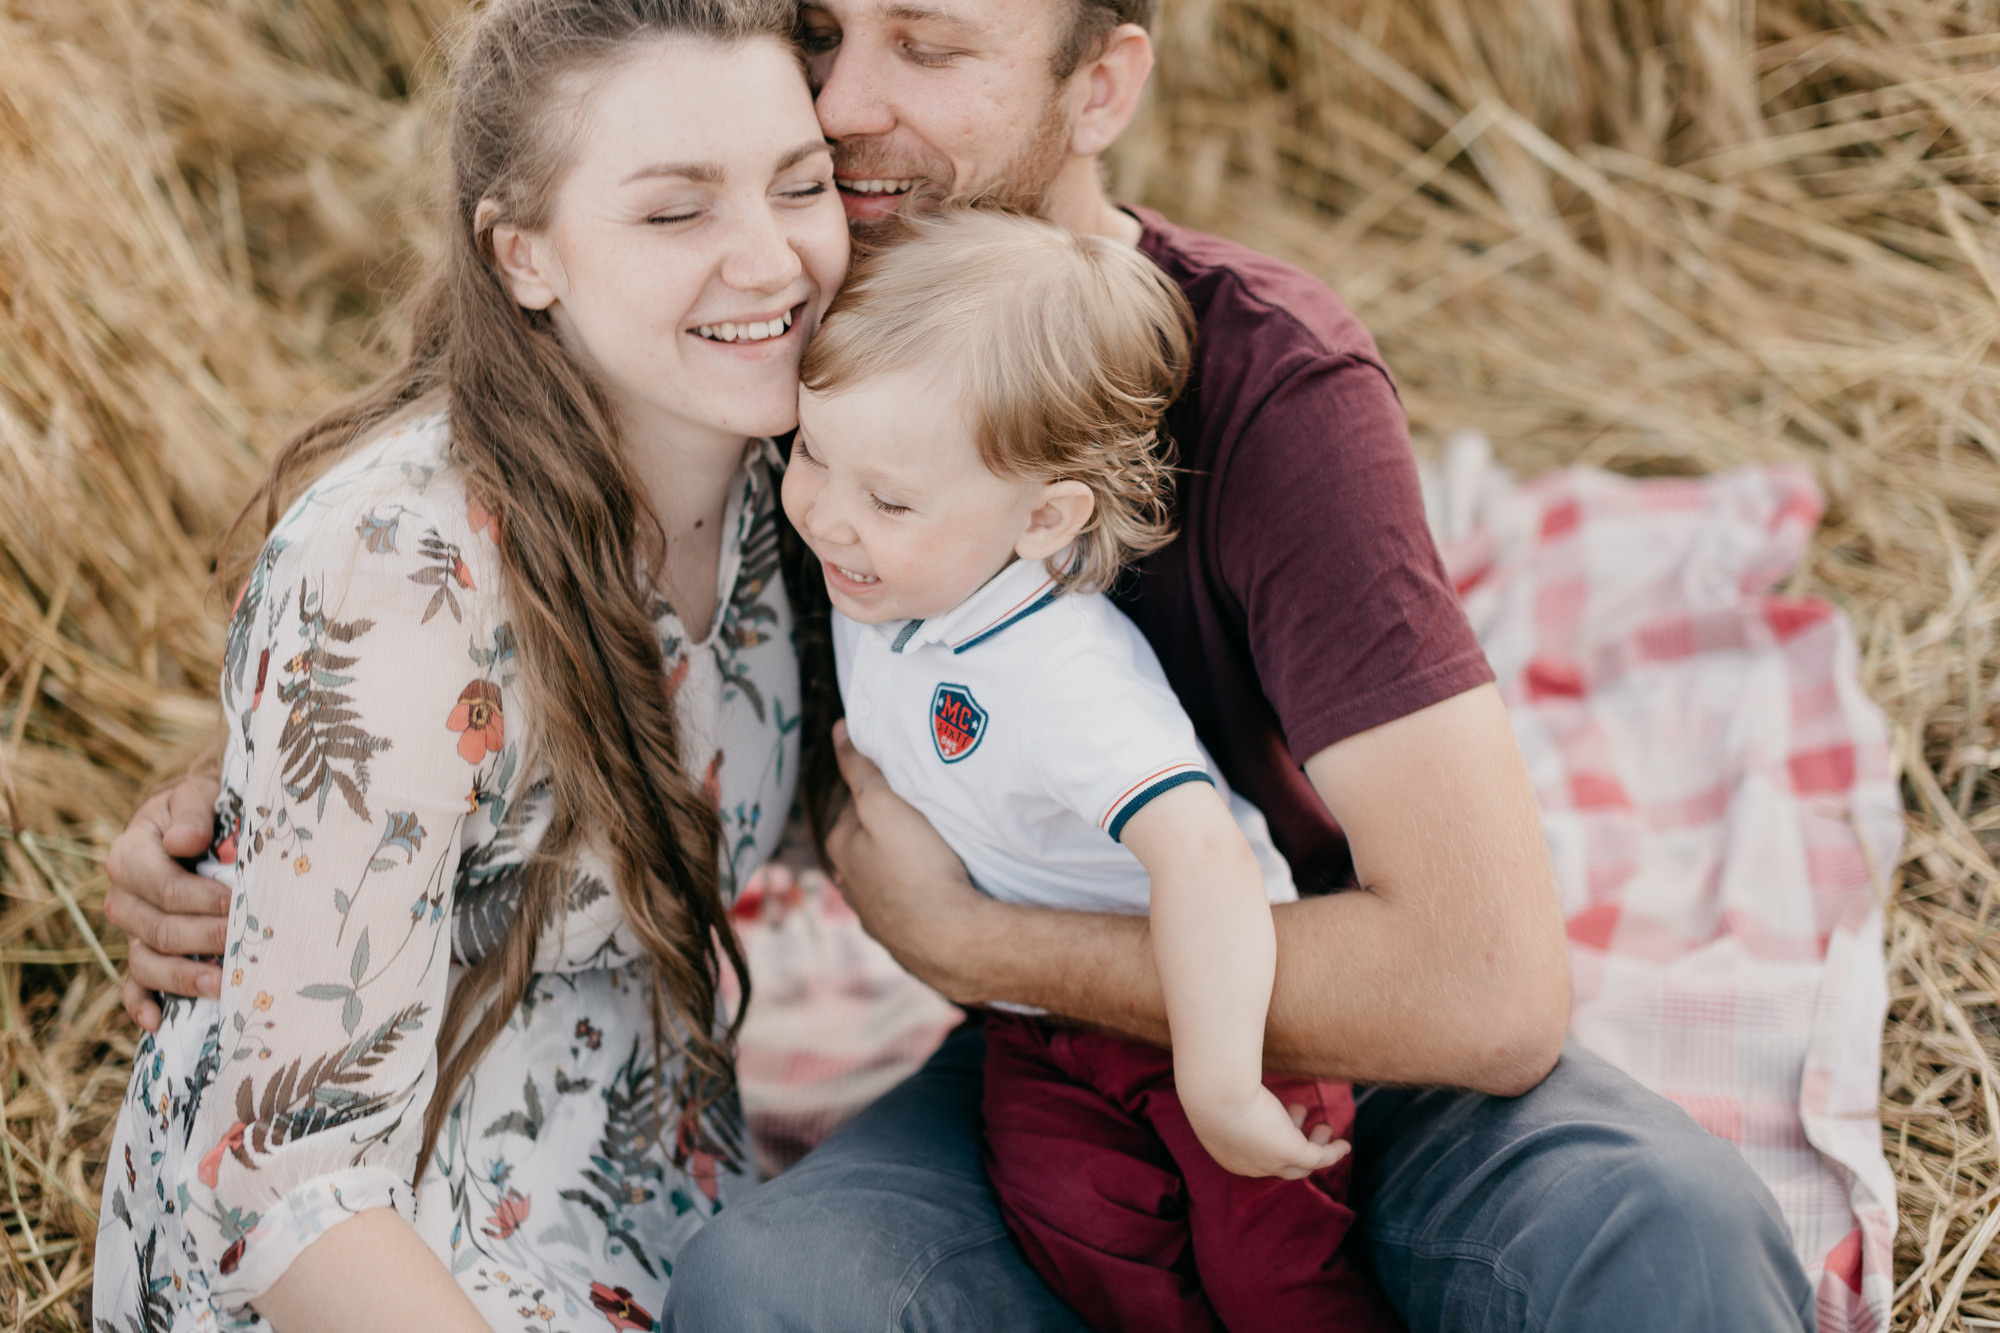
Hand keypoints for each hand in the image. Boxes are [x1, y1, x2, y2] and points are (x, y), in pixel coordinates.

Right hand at [104, 775, 226, 1030]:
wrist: (200, 820)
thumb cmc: (205, 807)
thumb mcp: (200, 794)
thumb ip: (193, 813)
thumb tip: (185, 842)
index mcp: (130, 854)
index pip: (161, 887)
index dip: (199, 898)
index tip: (235, 903)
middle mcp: (123, 897)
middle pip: (157, 929)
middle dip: (203, 938)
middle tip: (244, 942)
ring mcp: (132, 930)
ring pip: (146, 962)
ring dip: (183, 978)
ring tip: (223, 986)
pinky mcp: (144, 951)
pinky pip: (133, 986)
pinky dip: (141, 1006)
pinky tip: (158, 1023)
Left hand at [826, 719, 988, 1000]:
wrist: (949, 938)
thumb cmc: (918, 865)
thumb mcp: (884, 803)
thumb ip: (860, 768)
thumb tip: (837, 731)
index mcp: (840, 846)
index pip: (856, 805)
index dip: (883, 792)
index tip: (910, 789)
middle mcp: (848, 883)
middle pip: (868, 842)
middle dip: (889, 831)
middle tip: (926, 820)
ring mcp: (873, 916)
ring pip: (884, 878)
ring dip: (902, 868)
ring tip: (934, 857)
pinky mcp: (899, 941)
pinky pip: (905, 909)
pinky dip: (915, 899)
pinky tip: (936, 895)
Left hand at [1182, 1083, 1352, 1179]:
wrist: (1212, 1090)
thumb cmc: (1208, 1083)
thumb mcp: (1215, 1091)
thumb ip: (1223, 1089)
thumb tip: (1224, 1069)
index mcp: (1226, 1152)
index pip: (1254, 1155)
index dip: (1271, 1138)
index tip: (1279, 1117)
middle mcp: (1247, 1164)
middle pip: (1279, 1164)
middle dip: (1293, 1142)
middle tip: (1300, 1116)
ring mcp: (1269, 1162)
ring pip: (1300, 1164)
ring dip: (1314, 1146)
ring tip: (1322, 1126)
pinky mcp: (1289, 1152)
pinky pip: (1318, 1158)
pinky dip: (1332, 1154)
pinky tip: (1344, 1145)